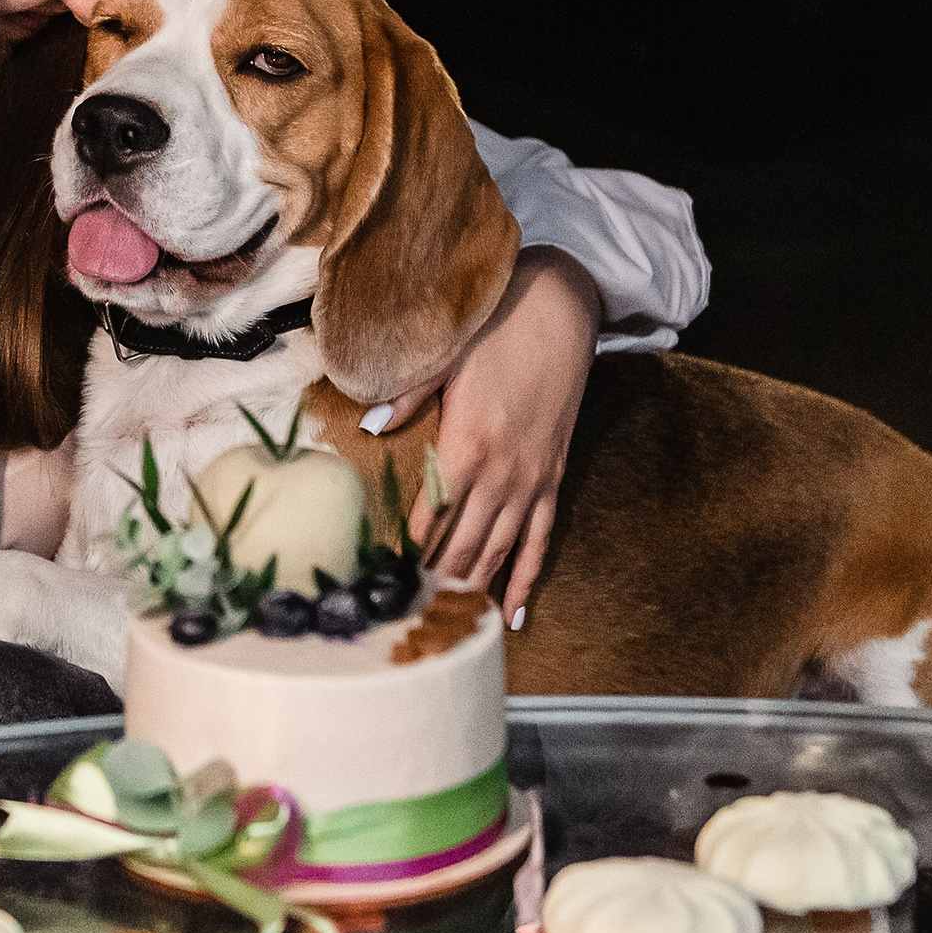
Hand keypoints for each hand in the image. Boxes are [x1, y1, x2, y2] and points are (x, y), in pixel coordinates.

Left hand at [371, 248, 596, 623]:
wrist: (561, 310)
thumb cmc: (496, 328)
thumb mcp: (444, 356)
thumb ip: (406, 396)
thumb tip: (369, 425)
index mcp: (466, 447)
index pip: (430, 521)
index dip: (405, 555)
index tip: (382, 580)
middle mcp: (501, 476)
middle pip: (461, 548)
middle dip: (433, 583)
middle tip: (405, 613)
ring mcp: (531, 481)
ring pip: (497, 553)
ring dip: (470, 588)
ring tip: (444, 621)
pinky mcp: (553, 479)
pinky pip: (539, 542)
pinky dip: (524, 580)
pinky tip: (510, 614)